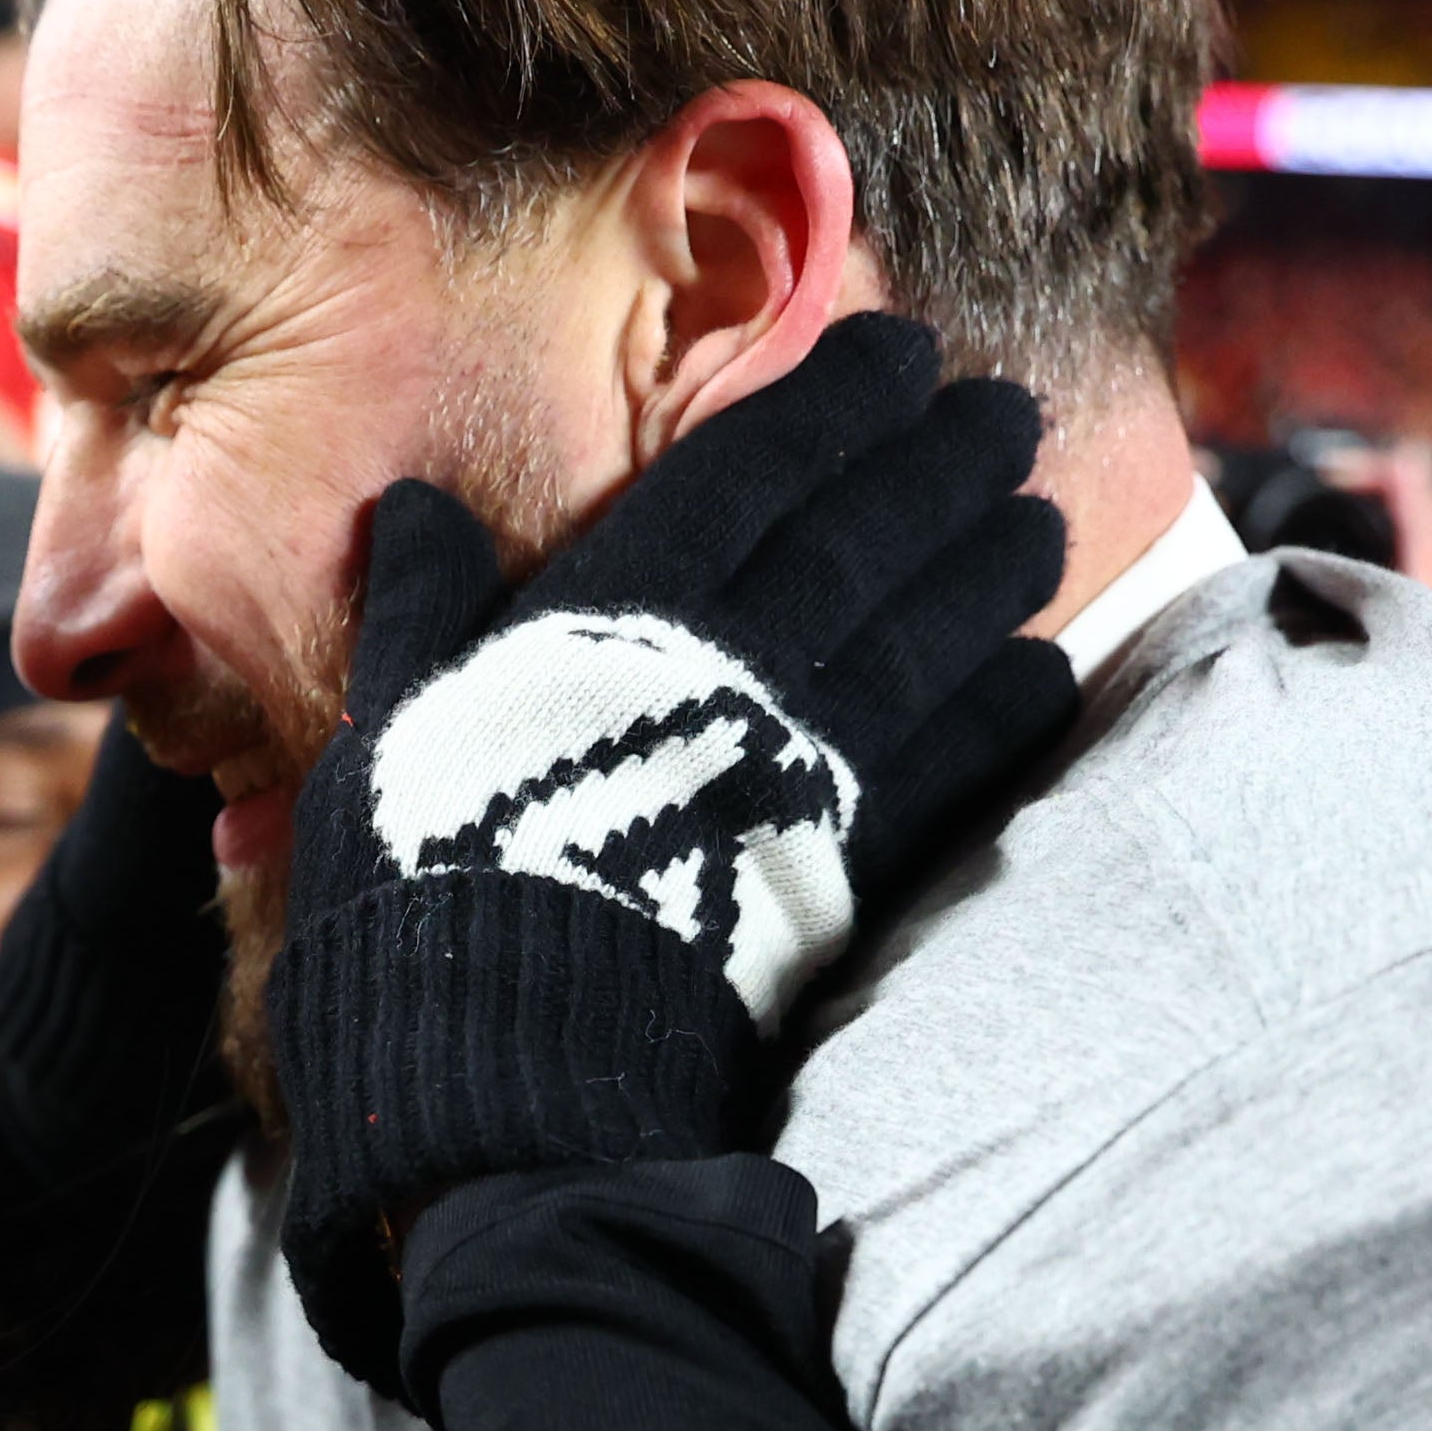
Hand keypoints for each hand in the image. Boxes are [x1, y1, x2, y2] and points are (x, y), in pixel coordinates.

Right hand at [267, 315, 1071, 1388]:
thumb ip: (420, 614)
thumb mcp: (388, 730)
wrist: (503, 1075)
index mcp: (614, 614)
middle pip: (864, 536)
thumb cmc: (422, 891)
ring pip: (927, 635)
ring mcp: (803, 771)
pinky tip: (1043, 676)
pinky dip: (1003, 715)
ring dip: (992, 570)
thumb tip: (415, 511)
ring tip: (1043, 521)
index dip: (834, 404)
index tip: (902, 355)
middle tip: (1008, 414)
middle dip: (943, 463)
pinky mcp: (846, 876)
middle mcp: (731, 671)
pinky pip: (952, 770)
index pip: (750, 472)